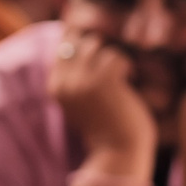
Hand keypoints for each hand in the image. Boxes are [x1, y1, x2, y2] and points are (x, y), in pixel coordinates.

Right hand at [49, 29, 156, 169]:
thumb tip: (73, 35)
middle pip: (77, 41)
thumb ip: (73, 73)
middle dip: (98, 48)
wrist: (119, 151)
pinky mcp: (102, 83)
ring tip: (121, 75)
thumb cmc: (106, 124)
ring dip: (112, 57)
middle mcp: (63, 83)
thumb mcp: (81, 98)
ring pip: (96, 46)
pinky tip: (130, 81)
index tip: (98, 49)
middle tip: (113, 66)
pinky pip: (115, 57)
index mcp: (55, 87)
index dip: (79, 38)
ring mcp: (81, 82)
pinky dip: (126, 66)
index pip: (62, 47)